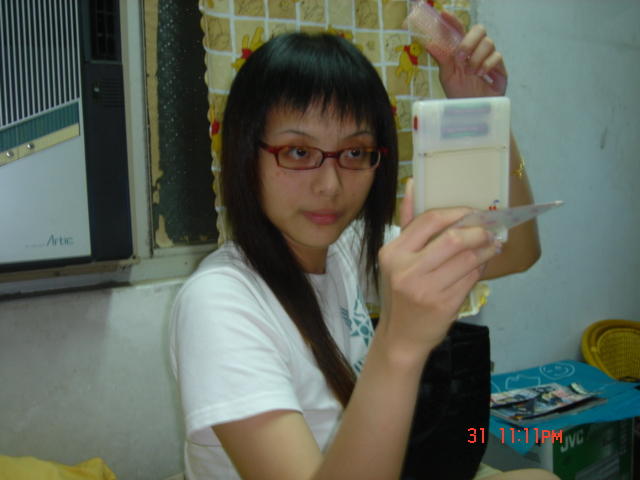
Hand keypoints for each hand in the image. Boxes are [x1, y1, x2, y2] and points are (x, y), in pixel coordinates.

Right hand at [376, 179, 500, 359]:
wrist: (401, 336)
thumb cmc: (401, 292)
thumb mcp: (396, 258)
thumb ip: (407, 222)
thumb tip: (413, 183)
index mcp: (393, 252)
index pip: (429, 220)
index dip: (457, 212)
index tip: (473, 213)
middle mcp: (406, 269)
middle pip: (452, 239)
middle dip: (477, 231)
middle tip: (490, 229)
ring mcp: (425, 289)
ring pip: (467, 259)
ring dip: (485, 249)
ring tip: (492, 244)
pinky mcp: (443, 305)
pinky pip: (471, 278)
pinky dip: (481, 266)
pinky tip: (482, 262)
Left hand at [430, 11, 507, 97]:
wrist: (472, 113)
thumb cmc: (459, 94)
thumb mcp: (447, 76)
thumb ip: (442, 58)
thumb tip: (430, 44)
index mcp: (462, 51)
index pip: (459, 30)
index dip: (453, 21)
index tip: (444, 14)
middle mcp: (477, 52)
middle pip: (479, 30)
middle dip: (469, 41)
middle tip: (461, 56)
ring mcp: (490, 59)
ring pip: (488, 42)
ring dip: (476, 57)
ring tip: (471, 72)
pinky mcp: (500, 69)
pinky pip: (497, 56)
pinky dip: (487, 65)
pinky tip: (481, 75)